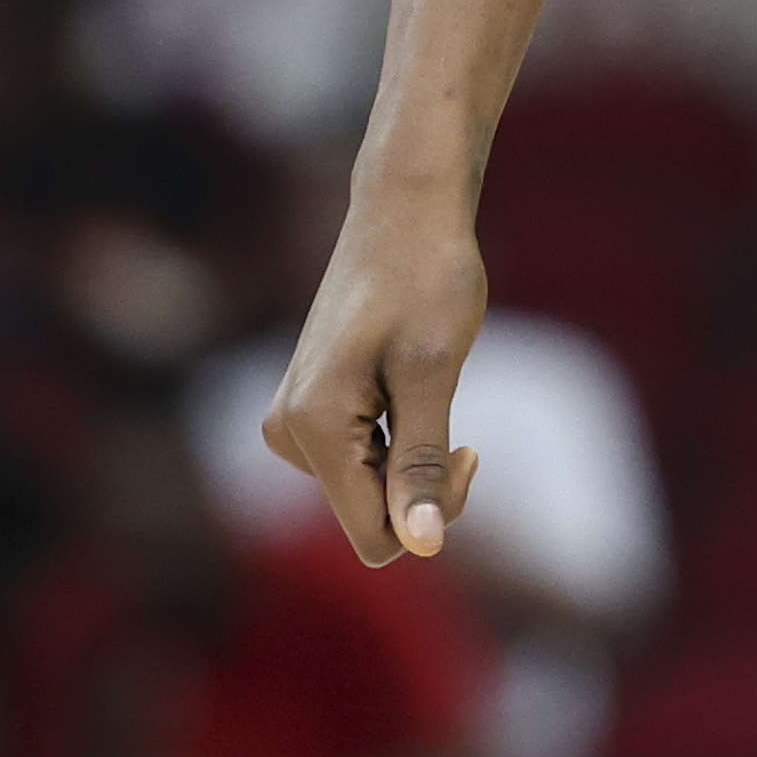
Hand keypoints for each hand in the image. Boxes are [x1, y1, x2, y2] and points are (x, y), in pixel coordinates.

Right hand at [259, 172, 486, 565]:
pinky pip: (355, 462)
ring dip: (408, 461)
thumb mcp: (434, 373)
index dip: (431, 513)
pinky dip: (393, 441)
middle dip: (421, 487)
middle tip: (463, 429)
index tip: (469, 451)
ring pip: (362, 492)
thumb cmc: (428, 278)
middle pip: (368, 517)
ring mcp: (290, 419)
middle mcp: (287, 430)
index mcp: (314, 427)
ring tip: (426, 388)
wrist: (403, 210)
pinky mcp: (304, 407)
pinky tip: (405, 384)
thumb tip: (422, 546)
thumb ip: (421, 463)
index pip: (375, 535)